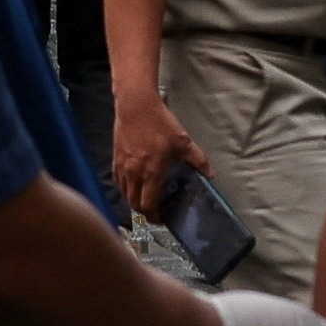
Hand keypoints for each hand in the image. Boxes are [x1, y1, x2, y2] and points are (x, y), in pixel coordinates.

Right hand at [111, 90, 208, 220]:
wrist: (136, 106)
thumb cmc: (160, 123)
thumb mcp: (183, 141)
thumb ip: (198, 160)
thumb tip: (210, 175)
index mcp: (151, 173)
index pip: (148, 205)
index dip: (154, 217)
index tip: (161, 219)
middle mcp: (134, 174)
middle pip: (134, 204)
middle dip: (144, 212)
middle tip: (154, 212)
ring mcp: (123, 167)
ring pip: (124, 194)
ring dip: (133, 201)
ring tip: (144, 199)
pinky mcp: (115, 158)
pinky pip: (118, 181)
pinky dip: (124, 188)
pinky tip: (131, 184)